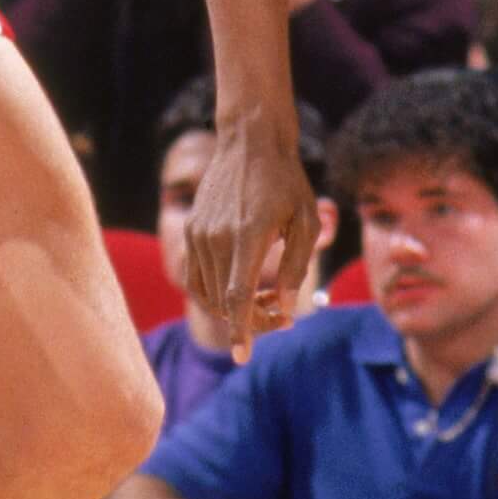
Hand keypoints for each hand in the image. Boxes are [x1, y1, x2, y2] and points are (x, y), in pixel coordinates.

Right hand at [188, 112, 322, 361]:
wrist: (250, 142)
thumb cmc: (287, 181)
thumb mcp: (305, 221)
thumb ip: (296, 267)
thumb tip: (282, 309)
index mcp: (249, 234)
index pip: (237, 296)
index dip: (241, 329)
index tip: (242, 356)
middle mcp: (217, 237)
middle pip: (225, 300)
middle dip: (251, 321)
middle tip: (280, 319)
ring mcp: (199, 234)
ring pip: (209, 293)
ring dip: (234, 309)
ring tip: (264, 302)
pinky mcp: (191, 231)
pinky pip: (197, 276)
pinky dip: (216, 294)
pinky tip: (240, 289)